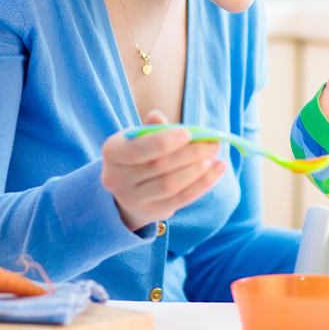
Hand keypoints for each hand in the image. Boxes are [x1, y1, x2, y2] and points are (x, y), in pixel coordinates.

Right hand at [101, 110, 224, 231]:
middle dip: (190, 154)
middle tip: (213, 144)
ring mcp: (131, 199)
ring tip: (215, 158)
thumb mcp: (141, 137)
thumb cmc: (141, 154)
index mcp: (112, 151)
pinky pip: (181, 199)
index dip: (165, 142)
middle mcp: (116, 178)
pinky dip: (202, 185)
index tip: (190, 133)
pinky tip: (216, 171)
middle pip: (159, 167)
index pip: (137, 149)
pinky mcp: (150, 212)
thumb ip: (152, 128)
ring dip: (198, 171)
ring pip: (171, 185)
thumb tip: (157, 117)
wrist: (129, 188)